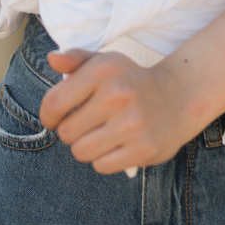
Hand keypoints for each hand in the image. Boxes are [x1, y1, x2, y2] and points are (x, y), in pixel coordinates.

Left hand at [39, 50, 199, 173]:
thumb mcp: (106, 62)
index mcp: (103, 69)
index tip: (55, 118)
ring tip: (101, 135)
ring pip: (81, 152)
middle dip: (72, 132)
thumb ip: (76, 59)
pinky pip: (101, 166)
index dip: (48, 116)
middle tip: (87, 124)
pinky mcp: (142, 148)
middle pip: (66, 132)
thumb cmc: (131, 81)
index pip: (54, 103)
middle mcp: (117, 94)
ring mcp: (131, 123)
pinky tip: (117, 145)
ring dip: (86, 147)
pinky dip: (104, 159)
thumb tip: (52, 58)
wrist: (177, 98)